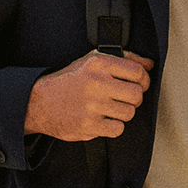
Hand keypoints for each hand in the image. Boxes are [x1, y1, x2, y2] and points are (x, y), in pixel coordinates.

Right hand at [23, 50, 154, 140]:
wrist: (39, 102)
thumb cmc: (69, 81)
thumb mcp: (91, 60)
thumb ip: (123, 58)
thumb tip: (149, 63)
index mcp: (98, 64)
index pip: (137, 72)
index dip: (144, 80)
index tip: (140, 83)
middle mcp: (96, 83)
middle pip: (137, 94)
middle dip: (135, 98)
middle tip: (125, 98)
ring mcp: (92, 106)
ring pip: (129, 113)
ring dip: (123, 112)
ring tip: (111, 108)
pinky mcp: (89, 125)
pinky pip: (118, 129)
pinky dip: (113, 126)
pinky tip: (103, 119)